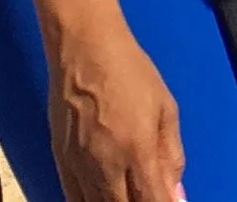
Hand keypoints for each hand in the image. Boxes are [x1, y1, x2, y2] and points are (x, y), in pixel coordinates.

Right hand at [49, 26, 183, 201]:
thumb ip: (172, 155)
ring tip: (129, 191)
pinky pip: (74, 200)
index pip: (152, 201)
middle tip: (148, 192)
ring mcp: (79, 168)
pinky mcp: (60, 164)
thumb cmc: (131, 73)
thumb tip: (176, 194)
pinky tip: (105, 195)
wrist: (86, 50)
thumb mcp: (166, 108)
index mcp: (138, 149)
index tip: (169, 201)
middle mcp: (106, 166)